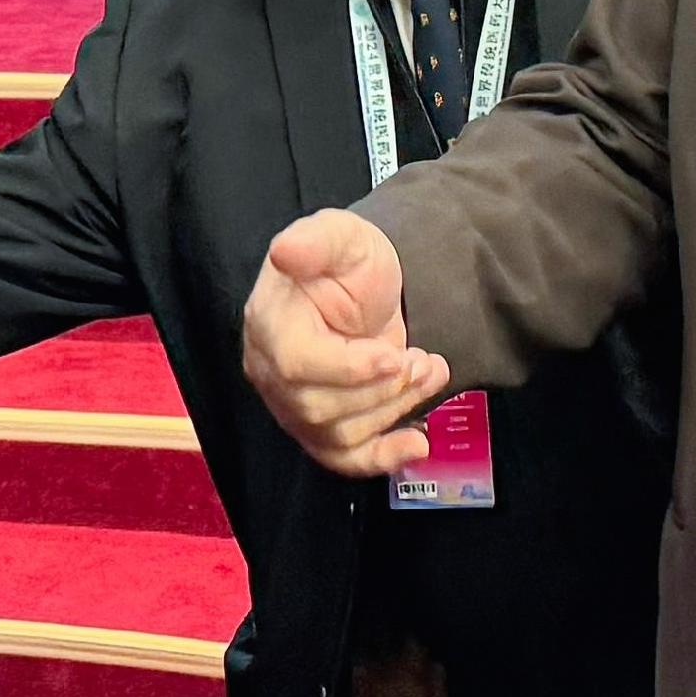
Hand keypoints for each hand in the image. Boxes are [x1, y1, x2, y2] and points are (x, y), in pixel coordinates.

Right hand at [241, 209, 448, 475]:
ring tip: (428, 370)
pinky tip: (416, 443)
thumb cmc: (348, 262)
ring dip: (394, 408)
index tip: (392, 354)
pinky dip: (382, 458)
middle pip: (319, 409)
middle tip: (422, 360)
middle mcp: (270, 372)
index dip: (349, 368)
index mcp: (268, 323)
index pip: (297, 365)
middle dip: (382, 389)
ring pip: (338, 435)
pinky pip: (342, 459)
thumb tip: (286, 251)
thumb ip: (316, 241)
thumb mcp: (341, 237)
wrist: (364, 288)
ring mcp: (290, 405)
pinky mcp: (317, 428)